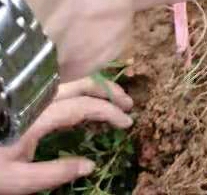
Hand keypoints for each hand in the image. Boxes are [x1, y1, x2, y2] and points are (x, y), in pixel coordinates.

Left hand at [0, 76, 132, 194]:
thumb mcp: (19, 181)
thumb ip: (55, 173)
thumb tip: (90, 165)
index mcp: (39, 115)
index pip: (83, 105)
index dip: (108, 112)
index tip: (127, 123)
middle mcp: (40, 99)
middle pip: (81, 85)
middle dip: (108, 92)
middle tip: (130, 104)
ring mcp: (34, 98)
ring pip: (72, 83)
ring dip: (96, 89)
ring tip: (115, 99)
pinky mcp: (29, 102)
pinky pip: (62, 89)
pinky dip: (82, 92)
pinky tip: (88, 103)